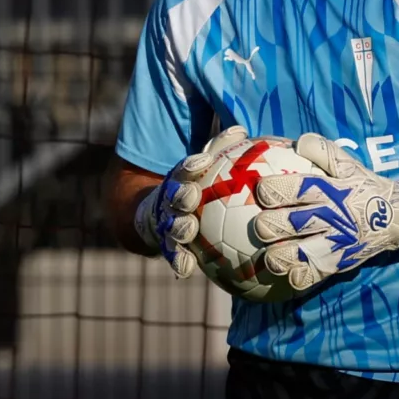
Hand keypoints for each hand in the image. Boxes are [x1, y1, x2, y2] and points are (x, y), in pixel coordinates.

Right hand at [135, 126, 249, 277]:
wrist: (157, 217)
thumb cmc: (193, 188)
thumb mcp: (201, 169)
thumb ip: (219, 151)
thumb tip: (241, 129)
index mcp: (179, 181)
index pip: (184, 170)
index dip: (191, 166)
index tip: (201, 162)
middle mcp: (170, 202)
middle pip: (173, 197)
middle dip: (180, 195)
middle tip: (190, 196)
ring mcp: (167, 225)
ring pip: (171, 226)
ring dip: (178, 228)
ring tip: (187, 230)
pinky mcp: (167, 247)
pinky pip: (173, 256)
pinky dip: (178, 261)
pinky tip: (186, 269)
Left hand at [252, 134, 398, 290]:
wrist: (397, 215)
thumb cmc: (364, 186)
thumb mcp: (349, 164)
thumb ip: (324, 151)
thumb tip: (300, 141)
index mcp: (330, 189)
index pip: (299, 188)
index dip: (274, 190)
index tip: (261, 191)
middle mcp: (332, 216)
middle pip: (294, 223)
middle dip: (271, 225)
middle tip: (260, 226)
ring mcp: (336, 242)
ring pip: (302, 253)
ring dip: (281, 256)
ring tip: (270, 255)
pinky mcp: (340, 261)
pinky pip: (317, 273)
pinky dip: (302, 277)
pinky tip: (290, 276)